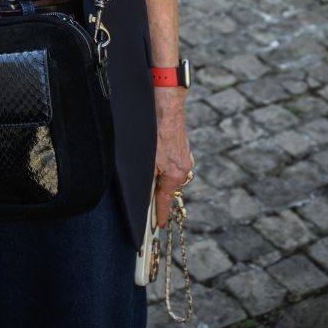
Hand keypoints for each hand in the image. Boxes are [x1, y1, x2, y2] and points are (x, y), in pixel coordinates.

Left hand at [153, 86, 192, 227]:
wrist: (166, 102)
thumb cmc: (155, 128)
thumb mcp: (146, 159)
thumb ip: (146, 179)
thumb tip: (144, 195)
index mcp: (176, 173)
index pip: (166, 199)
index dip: (161, 213)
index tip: (160, 225)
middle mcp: (183, 167)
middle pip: (167, 186)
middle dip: (157, 191)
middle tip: (147, 196)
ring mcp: (184, 155)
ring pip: (169, 172)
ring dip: (158, 173)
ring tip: (147, 166)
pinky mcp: (181, 145)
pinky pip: (171, 160)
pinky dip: (163, 162)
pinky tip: (154, 152)